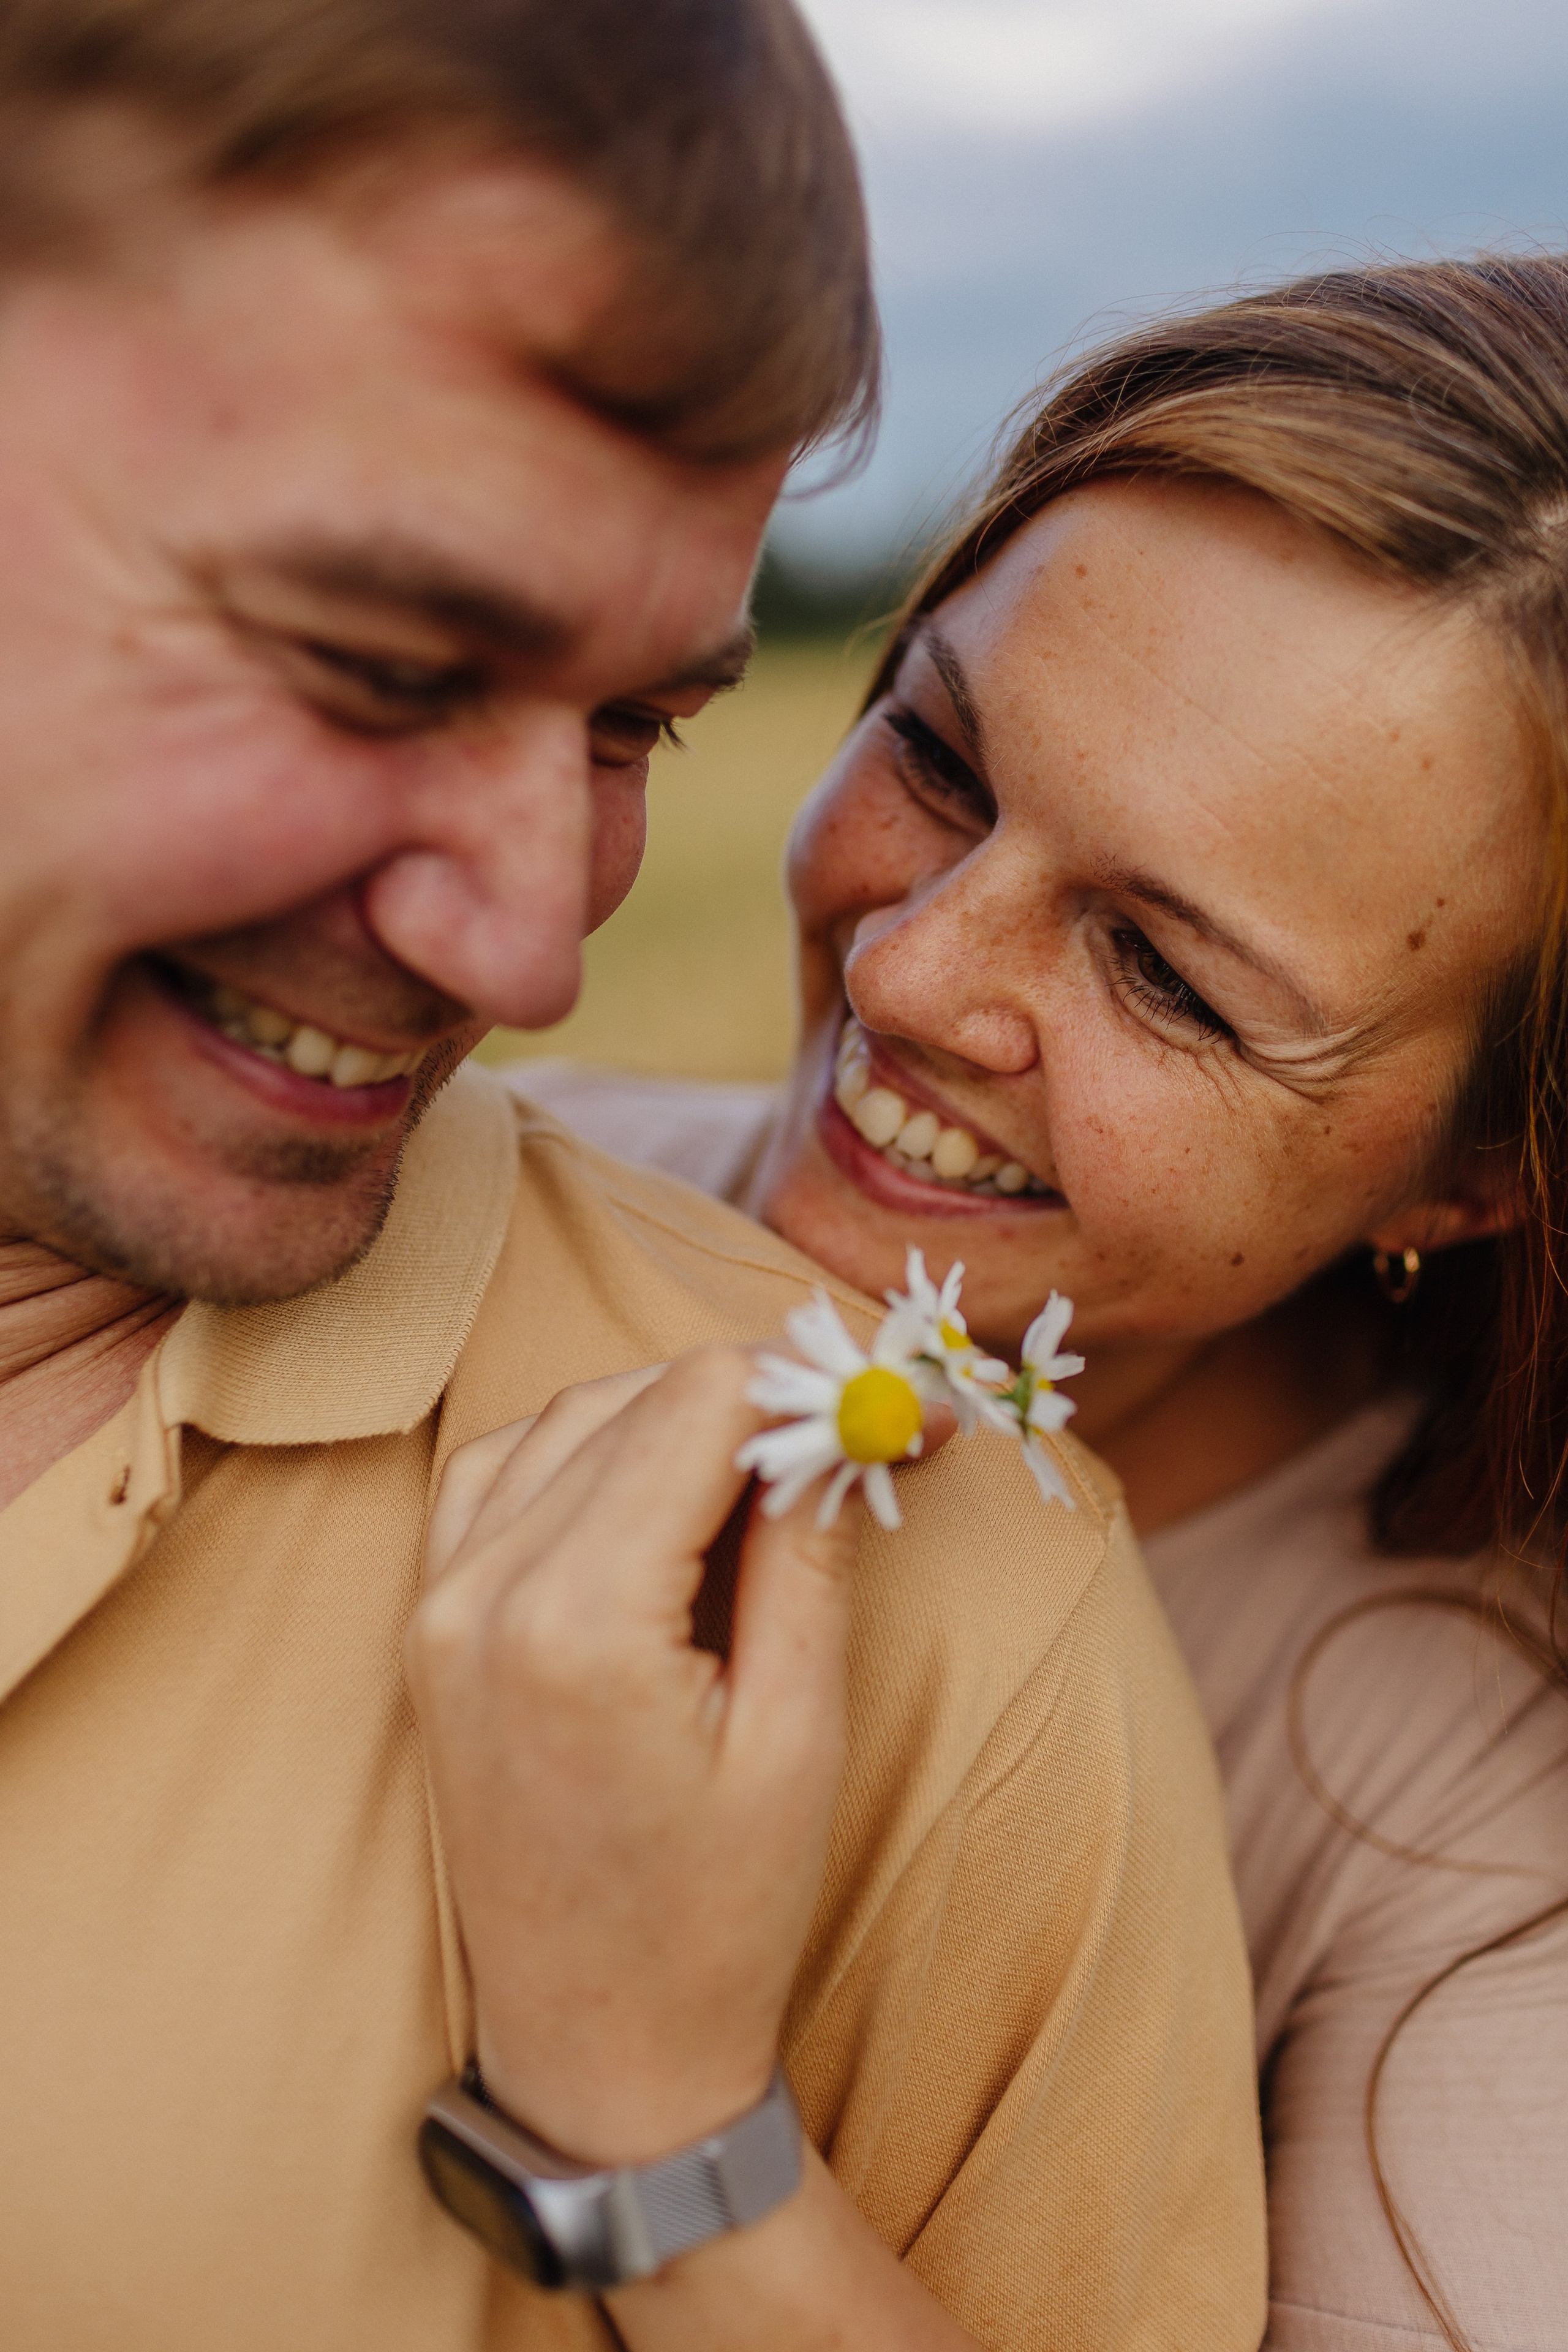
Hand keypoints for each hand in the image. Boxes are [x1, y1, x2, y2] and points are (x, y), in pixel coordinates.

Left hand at [407, 1347, 858, 2167]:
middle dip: (754, 1399)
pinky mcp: (427, 1625)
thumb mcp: (797, 1735)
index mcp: (577, 1620)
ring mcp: (437, 1605)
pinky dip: (583, 1450)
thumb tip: (843, 1417)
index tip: (897, 1410)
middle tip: (854, 1437)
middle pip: (636, 1398)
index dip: (810, 1387)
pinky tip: (655, 1489)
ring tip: (769, 1470)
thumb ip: (809, 1552)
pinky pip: (498, 1472)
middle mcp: (482, 1590)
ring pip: (566, 1418)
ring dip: (671, 1416)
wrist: (600, 2050)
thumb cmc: (714, 1917)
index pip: (700, 1401)